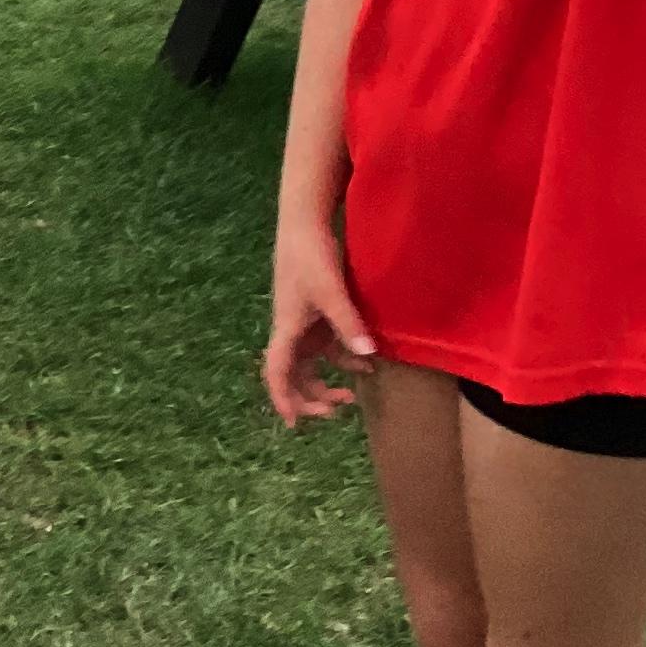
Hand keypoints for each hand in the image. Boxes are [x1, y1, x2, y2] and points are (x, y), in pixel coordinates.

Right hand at [264, 211, 375, 425]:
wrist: (305, 223)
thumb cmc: (311, 256)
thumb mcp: (331, 292)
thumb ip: (349, 324)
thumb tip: (368, 358)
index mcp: (287, 329)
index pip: (277, 372)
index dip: (283, 398)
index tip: (294, 422)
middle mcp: (291, 331)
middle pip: (292, 375)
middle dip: (310, 398)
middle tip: (334, 411)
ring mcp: (303, 323)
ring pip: (310, 364)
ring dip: (325, 382)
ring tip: (350, 396)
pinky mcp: (315, 312)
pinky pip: (327, 346)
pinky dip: (343, 359)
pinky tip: (366, 365)